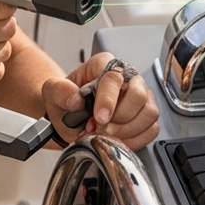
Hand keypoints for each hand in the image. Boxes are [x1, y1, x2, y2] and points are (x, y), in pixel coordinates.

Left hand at [42, 52, 158, 150]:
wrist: (68, 116)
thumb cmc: (65, 100)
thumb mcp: (52, 92)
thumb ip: (60, 91)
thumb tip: (76, 100)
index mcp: (104, 64)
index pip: (114, 77)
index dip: (108, 100)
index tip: (99, 118)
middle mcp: (127, 77)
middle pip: (139, 96)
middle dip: (118, 119)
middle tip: (98, 129)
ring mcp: (140, 96)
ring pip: (149, 113)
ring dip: (126, 131)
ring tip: (105, 134)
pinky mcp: (146, 115)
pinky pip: (151, 129)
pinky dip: (134, 140)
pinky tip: (116, 140)